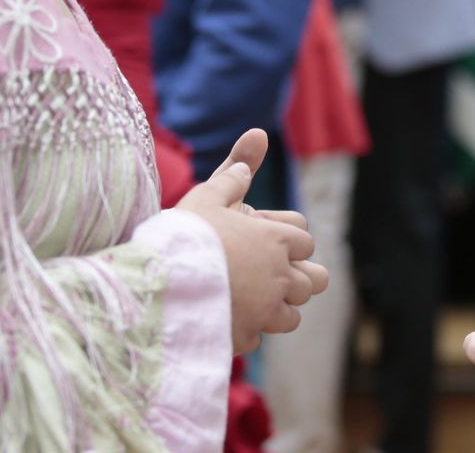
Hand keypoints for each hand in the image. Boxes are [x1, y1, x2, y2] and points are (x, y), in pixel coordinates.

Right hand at [176, 129, 329, 352]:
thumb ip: (233, 171)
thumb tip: (257, 138)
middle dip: (299, 277)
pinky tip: (227, 317)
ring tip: (251, 298)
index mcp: (277, 240)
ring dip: (277, 307)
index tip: (267, 239)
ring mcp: (266, 311)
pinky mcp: (246, 337)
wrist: (159, 285)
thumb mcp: (206, 194)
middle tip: (271, 273)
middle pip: (315, 280)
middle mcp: (281, 277)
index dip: (289, 240)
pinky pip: (259, 335)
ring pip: (293, 314)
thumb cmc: (184, 235)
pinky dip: (248, 328)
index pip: (304, 240)